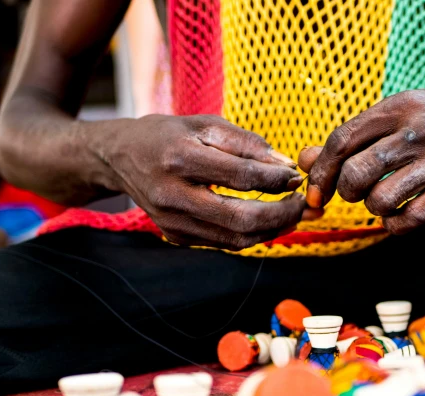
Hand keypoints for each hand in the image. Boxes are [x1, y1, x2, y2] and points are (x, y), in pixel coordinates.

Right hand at [108, 114, 311, 249]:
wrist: (121, 158)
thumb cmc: (167, 135)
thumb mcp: (203, 124)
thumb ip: (246, 143)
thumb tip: (285, 166)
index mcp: (179, 158)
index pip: (241, 176)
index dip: (276, 180)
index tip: (297, 176)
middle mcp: (172, 195)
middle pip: (240, 218)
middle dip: (281, 214)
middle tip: (304, 205)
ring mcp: (172, 222)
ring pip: (235, 238)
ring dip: (272, 230)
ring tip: (294, 215)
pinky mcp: (175, 236)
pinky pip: (224, 242)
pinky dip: (252, 234)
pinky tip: (269, 221)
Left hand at [301, 89, 424, 233]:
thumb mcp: (395, 115)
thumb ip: (351, 137)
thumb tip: (303, 159)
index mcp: (397, 107)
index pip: (342, 140)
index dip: (321, 171)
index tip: (316, 191)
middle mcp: (418, 130)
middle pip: (357, 172)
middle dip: (346, 191)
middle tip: (356, 192)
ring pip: (380, 200)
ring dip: (373, 208)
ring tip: (383, 199)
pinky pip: (409, 220)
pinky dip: (394, 224)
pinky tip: (399, 214)